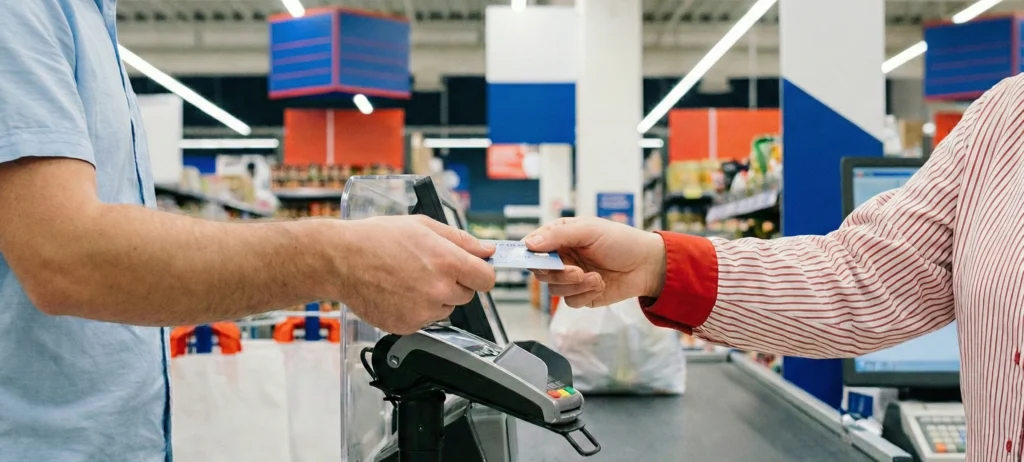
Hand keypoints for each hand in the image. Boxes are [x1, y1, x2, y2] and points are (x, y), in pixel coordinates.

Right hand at [334, 215, 495, 333]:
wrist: (340, 260)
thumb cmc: (377, 239)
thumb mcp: (424, 226)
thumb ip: (461, 240)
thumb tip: (486, 250)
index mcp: (447, 262)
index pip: (487, 279)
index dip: (481, 273)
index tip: (474, 271)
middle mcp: (438, 289)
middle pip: (467, 295)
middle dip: (454, 283)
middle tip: (428, 268)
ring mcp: (423, 311)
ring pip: (446, 309)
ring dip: (435, 297)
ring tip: (408, 279)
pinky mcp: (407, 326)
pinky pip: (424, 320)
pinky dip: (416, 310)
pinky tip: (398, 292)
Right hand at [524, 217, 664, 307]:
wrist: (647, 266)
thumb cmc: (621, 241)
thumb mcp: (588, 230)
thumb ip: (557, 236)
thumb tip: (529, 243)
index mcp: (560, 237)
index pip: (533, 247)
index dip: (529, 255)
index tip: (533, 261)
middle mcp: (562, 257)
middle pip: (541, 272)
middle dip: (558, 273)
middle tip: (576, 271)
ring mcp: (571, 278)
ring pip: (555, 289)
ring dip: (575, 285)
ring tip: (596, 277)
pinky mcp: (581, 296)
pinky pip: (570, 301)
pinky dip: (585, 295)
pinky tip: (600, 284)